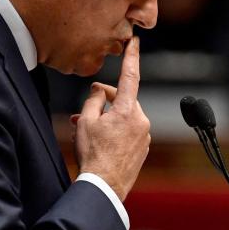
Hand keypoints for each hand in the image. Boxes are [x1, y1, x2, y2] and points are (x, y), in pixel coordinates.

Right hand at [72, 38, 149, 200]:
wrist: (105, 187)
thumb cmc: (93, 155)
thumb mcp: (86, 122)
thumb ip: (93, 99)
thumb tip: (99, 90)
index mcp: (128, 111)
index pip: (130, 76)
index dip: (131, 57)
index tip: (135, 42)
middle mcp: (141, 121)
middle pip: (123, 100)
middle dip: (104, 103)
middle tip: (83, 113)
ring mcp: (144, 136)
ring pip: (125, 117)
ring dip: (108, 119)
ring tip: (88, 132)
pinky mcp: (143, 149)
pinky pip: (129, 132)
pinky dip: (116, 132)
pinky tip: (101, 143)